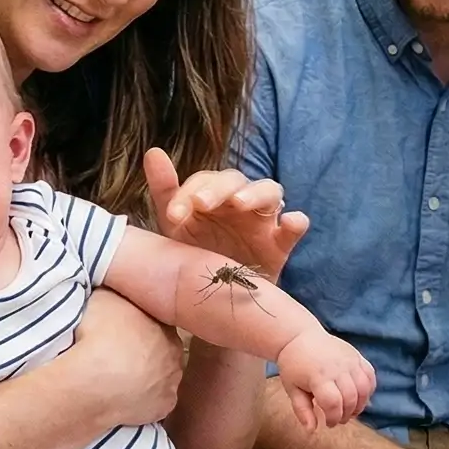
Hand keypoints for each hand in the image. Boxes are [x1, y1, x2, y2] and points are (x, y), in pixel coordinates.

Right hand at [65, 287, 183, 427]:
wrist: (95, 381)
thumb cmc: (99, 334)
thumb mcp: (102, 297)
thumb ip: (115, 293)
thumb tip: (113, 289)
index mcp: (164, 324)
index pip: (156, 322)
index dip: (137, 325)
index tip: (119, 329)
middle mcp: (175, 353)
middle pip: (160, 350)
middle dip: (144, 352)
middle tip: (117, 354)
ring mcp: (171, 383)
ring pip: (158, 378)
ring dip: (143, 378)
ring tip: (115, 378)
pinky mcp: (163, 409)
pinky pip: (152, 403)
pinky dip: (139, 401)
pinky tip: (121, 397)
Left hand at [145, 148, 309, 278]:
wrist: (214, 296)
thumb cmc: (196, 253)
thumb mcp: (176, 225)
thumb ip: (165, 190)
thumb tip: (153, 152)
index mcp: (214, 194)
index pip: (204, 180)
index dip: (188, 193)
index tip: (173, 215)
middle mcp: (239, 201)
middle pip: (235, 181)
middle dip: (218, 189)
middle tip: (201, 204)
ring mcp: (262, 220)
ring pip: (268, 192)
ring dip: (256, 194)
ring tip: (241, 203)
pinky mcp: (279, 244)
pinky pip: (293, 228)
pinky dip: (295, 222)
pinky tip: (291, 222)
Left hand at [273, 332, 375, 429]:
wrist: (300, 337)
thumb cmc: (294, 365)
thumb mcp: (292, 388)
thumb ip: (302, 410)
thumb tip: (312, 430)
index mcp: (318, 376)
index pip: (333, 404)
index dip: (333, 418)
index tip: (328, 423)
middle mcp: (337, 367)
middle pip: (350, 398)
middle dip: (346, 414)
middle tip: (339, 419)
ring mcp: (349, 360)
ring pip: (364, 388)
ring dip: (360, 404)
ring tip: (350, 411)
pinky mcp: (356, 355)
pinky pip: (370, 375)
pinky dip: (368, 389)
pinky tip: (359, 397)